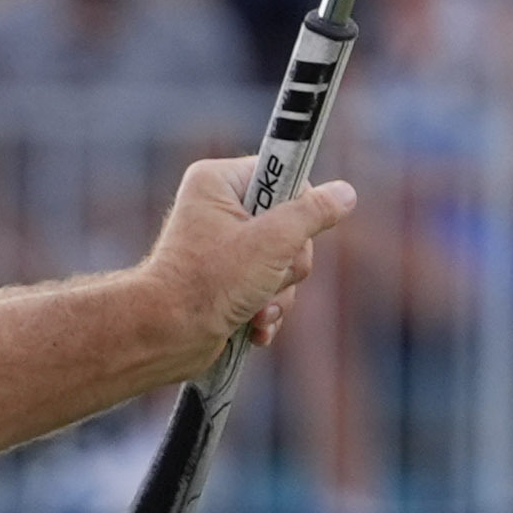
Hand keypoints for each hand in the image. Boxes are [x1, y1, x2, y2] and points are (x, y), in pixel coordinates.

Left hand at [141, 153, 353, 352]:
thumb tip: (345, 194)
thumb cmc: (210, 283)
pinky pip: (268, 288)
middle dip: (288, 263)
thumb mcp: (273, 242)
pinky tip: (252, 326)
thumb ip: (312, 214)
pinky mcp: (227, 281)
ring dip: (278, 293)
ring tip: (254, 308)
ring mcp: (224, 248)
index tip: (290, 234)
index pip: (283, 175)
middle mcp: (219, 209)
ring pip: (284, 263)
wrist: (168, 337)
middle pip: (291, 225)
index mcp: (219, 182)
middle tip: (267, 276)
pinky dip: (266, 309)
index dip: (298, 207)